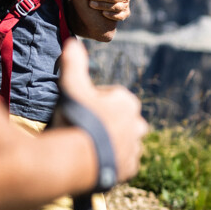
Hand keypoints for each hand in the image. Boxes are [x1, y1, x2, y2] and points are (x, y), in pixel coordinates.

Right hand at [57, 39, 146, 183]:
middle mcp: (138, 124)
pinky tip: (96, 161)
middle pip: (120, 120)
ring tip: (88, 147)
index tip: (80, 111)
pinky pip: (122, 163)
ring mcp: (135, 147)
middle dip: (106, 123)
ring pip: (123, 142)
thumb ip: (74, 64)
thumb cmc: (76, 118)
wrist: (77, 158)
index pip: (111, 99)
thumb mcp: (72, 87)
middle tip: (83, 130)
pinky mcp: (130, 168)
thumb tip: (73, 41)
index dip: (92, 103)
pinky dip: (112, 162)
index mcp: (128, 103)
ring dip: (110, 143)